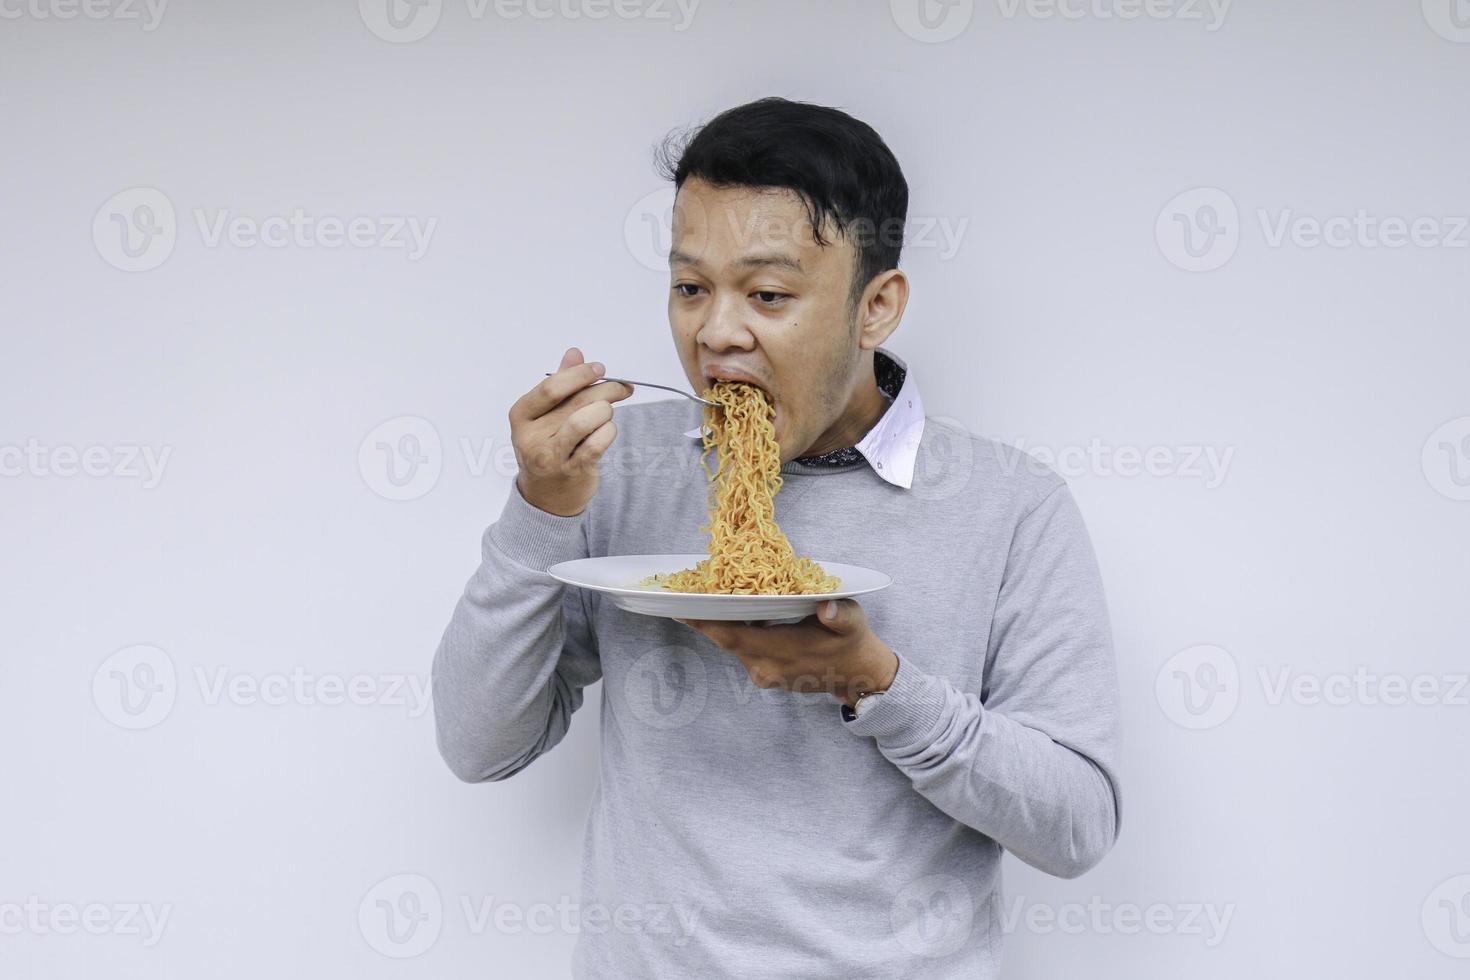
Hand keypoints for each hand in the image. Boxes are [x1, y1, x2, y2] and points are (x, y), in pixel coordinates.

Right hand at [509, 346, 634, 516]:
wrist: (546, 498)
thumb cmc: (548, 447)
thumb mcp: (546, 416)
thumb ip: (561, 384)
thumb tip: (575, 353)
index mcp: (521, 416)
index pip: (551, 387)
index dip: (580, 374)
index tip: (600, 369)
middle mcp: (531, 436)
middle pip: (575, 401)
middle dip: (605, 389)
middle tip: (621, 388)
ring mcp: (550, 456)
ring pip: (586, 420)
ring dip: (606, 411)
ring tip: (609, 413)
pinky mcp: (571, 471)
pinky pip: (597, 443)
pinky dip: (609, 431)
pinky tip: (608, 430)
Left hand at [674, 599, 897, 707]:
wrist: (859, 676)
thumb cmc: (853, 643)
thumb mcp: (852, 623)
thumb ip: (839, 615)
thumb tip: (826, 607)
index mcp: (782, 652)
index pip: (733, 637)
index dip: (705, 622)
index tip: (680, 607)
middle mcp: (766, 667)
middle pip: (726, 640)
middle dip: (706, 617)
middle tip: (685, 591)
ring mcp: (765, 674)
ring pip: (734, 645)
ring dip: (722, 623)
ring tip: (708, 597)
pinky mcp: (766, 675)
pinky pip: (744, 651)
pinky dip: (737, 632)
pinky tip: (735, 613)